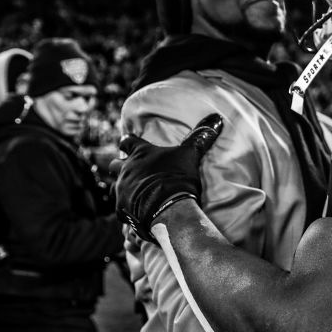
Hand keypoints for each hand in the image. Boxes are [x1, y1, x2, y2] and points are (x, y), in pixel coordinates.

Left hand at [113, 114, 222, 241]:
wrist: (168, 207)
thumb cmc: (178, 177)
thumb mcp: (191, 154)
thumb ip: (201, 137)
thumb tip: (217, 117)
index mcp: (141, 153)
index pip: (128, 141)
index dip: (127, 141)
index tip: (126, 142)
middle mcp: (127, 169)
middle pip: (115, 164)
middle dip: (120, 166)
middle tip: (128, 169)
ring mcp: (122, 189)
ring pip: (115, 186)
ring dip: (123, 188)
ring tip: (132, 193)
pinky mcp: (121, 209)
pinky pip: (120, 209)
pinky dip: (126, 210)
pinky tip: (133, 213)